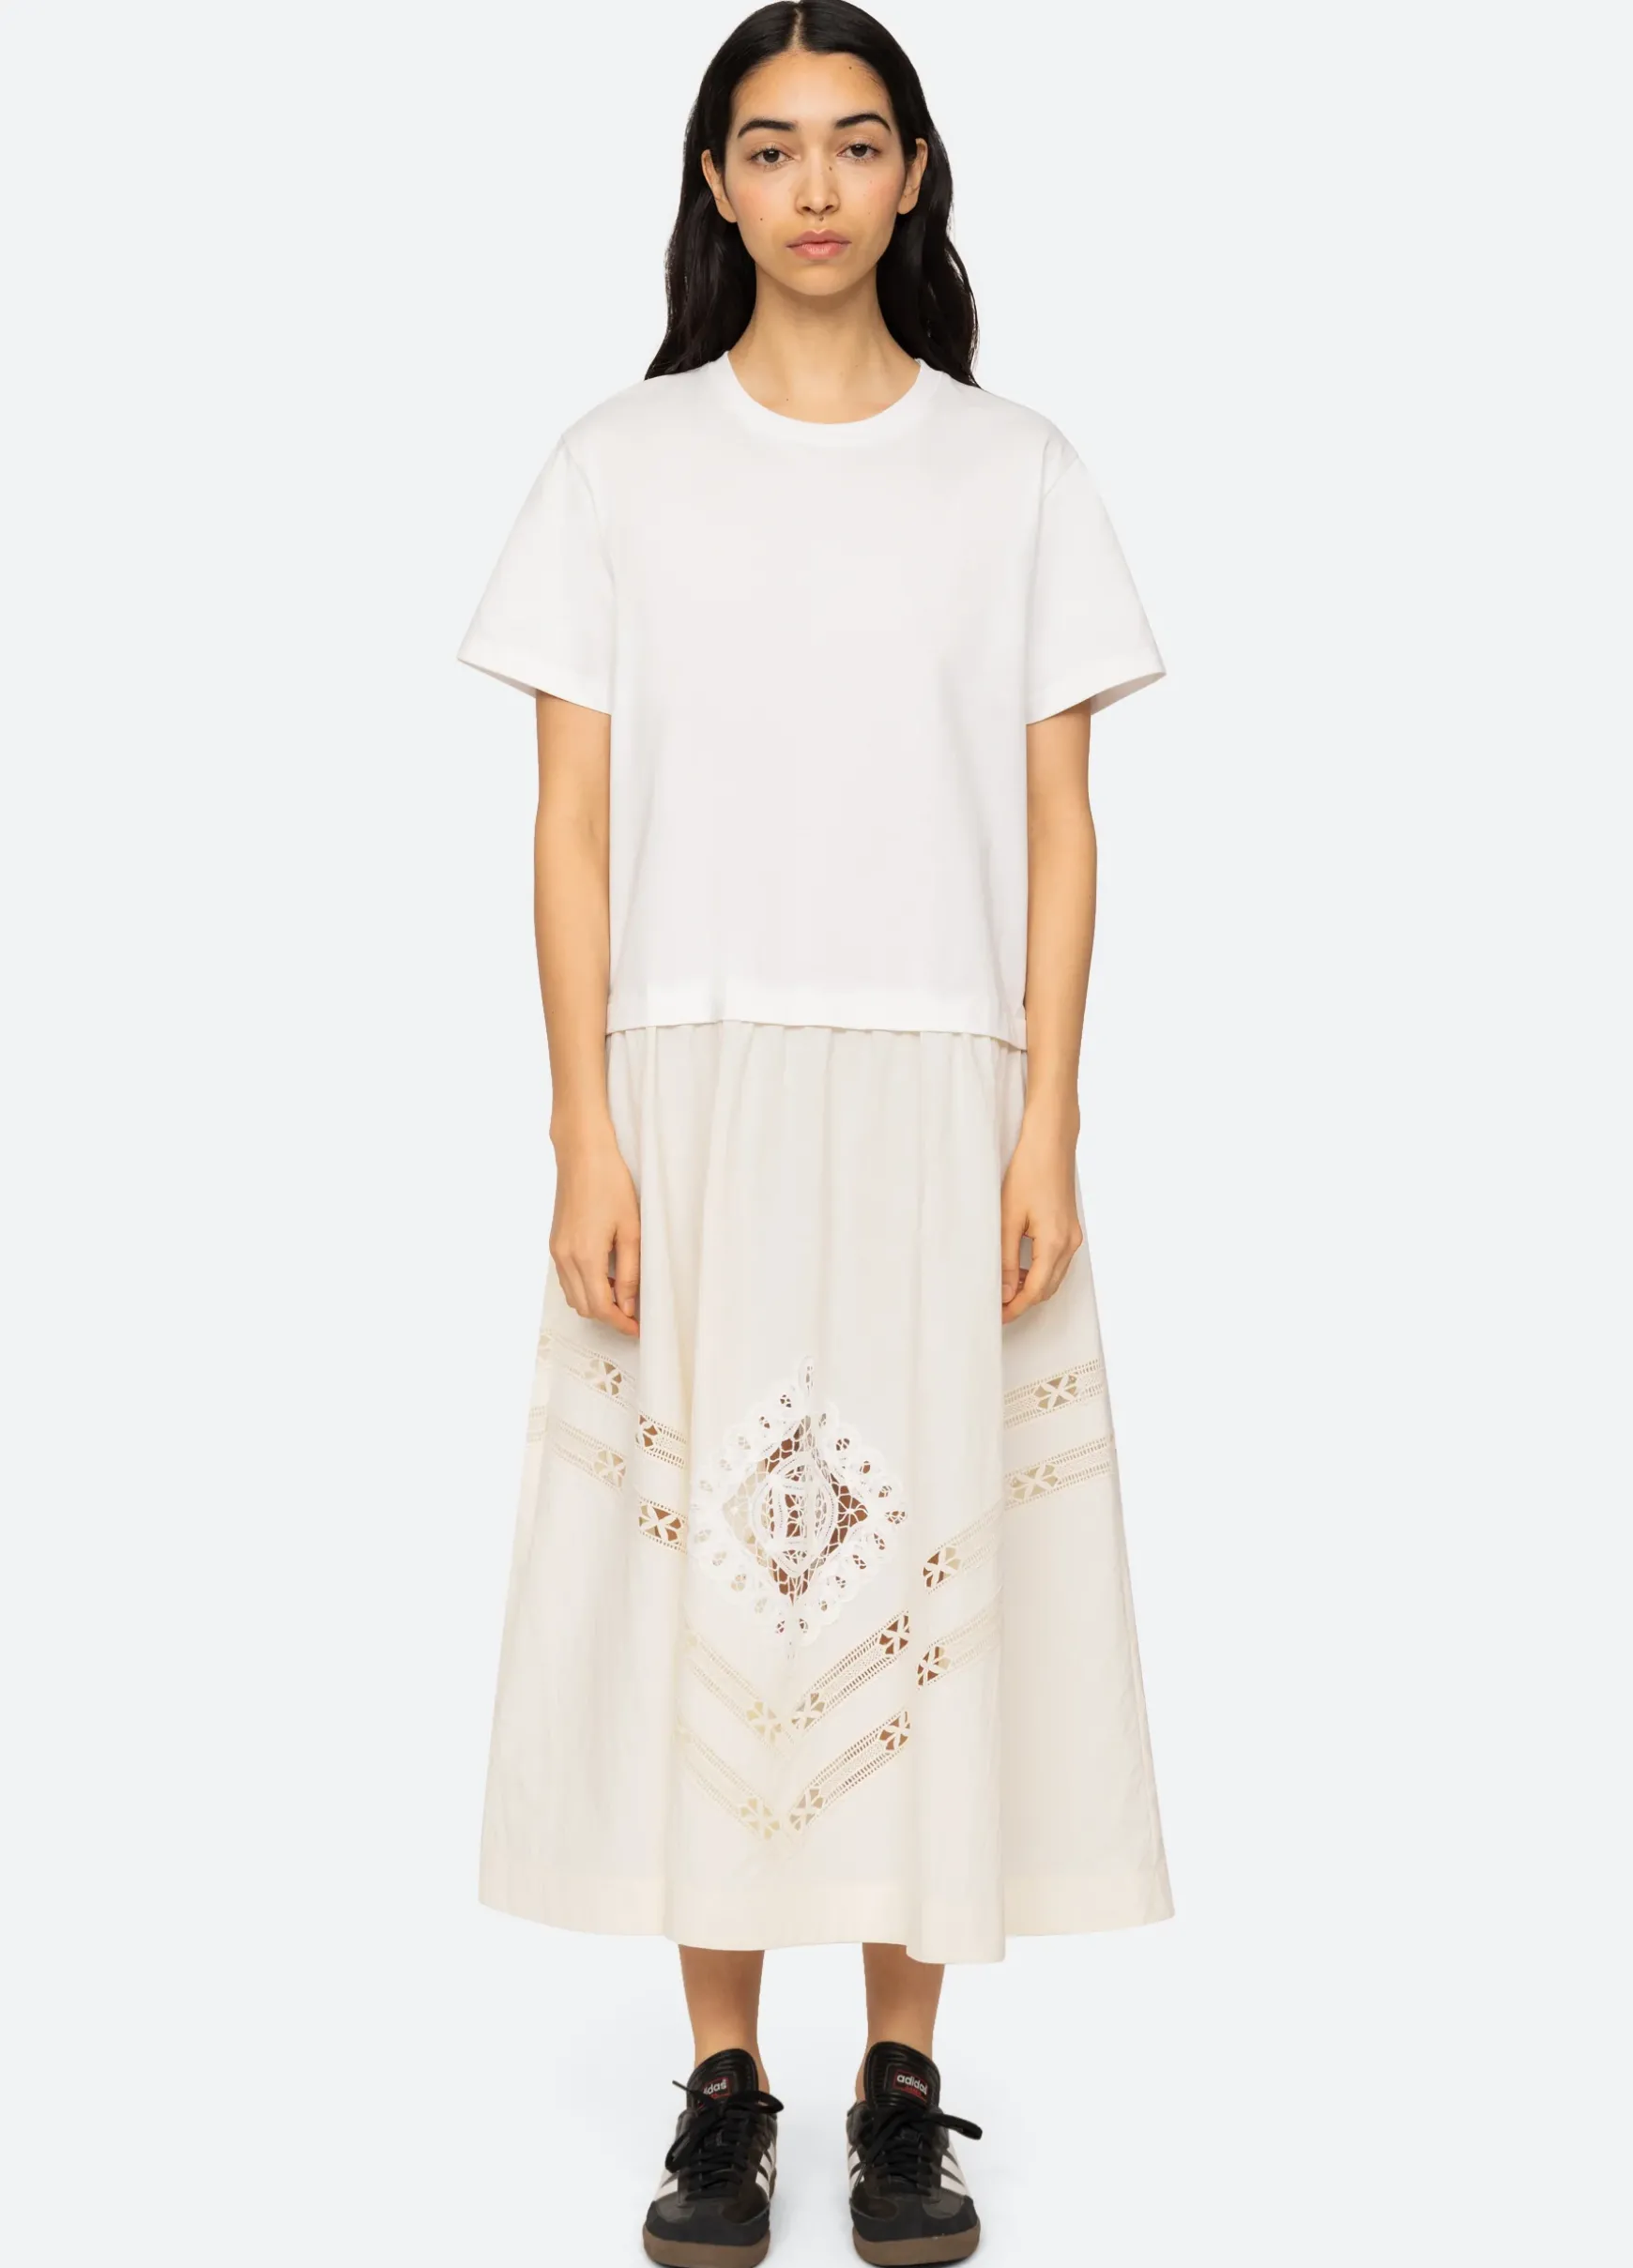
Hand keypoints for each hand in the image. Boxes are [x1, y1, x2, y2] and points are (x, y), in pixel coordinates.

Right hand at [548, 1119, 640, 1337]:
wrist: (582, 1154)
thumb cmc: (611, 1184)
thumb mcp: (631, 1230)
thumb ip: (630, 1273)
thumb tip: (628, 1306)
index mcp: (585, 1257)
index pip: (601, 1308)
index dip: (620, 1323)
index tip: (638, 1329)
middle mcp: (564, 1258)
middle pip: (584, 1307)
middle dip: (609, 1316)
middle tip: (635, 1313)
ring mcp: (556, 1251)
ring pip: (573, 1296)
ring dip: (596, 1302)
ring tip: (623, 1291)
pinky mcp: (554, 1243)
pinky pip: (567, 1278)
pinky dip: (585, 1286)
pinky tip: (606, 1274)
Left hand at [1000, 1102, 1083, 1322]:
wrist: (1050, 1143)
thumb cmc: (1028, 1172)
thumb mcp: (1008, 1218)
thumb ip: (1007, 1259)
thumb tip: (1005, 1291)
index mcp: (1055, 1243)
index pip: (1036, 1291)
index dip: (1016, 1307)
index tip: (997, 1316)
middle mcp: (1069, 1243)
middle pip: (1048, 1289)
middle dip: (1023, 1301)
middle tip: (997, 1307)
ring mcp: (1073, 1236)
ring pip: (1054, 1276)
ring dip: (1032, 1287)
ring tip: (1004, 1287)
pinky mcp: (1070, 1228)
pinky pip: (1057, 1261)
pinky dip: (1040, 1271)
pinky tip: (1020, 1267)